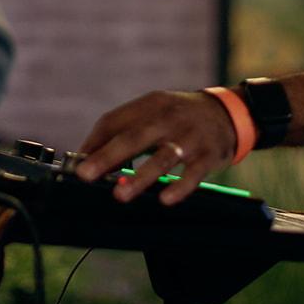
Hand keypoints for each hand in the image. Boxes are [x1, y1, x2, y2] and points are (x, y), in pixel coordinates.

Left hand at [73, 90, 236, 203]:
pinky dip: (179, 186)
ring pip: (164, 156)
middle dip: (108, 156)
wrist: (227, 112)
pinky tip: (165, 199)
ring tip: (120, 194)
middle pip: (135, 137)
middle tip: (85, 175)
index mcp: (149, 105)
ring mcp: (190, 137)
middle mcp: (169, 118)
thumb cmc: (178, 117)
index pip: (115, 120)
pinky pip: (193, 173)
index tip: (77, 164)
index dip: (94, 142)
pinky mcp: (209, 155)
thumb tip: (88, 158)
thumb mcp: (153, 114)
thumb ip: (123, 131)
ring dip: (140, 176)